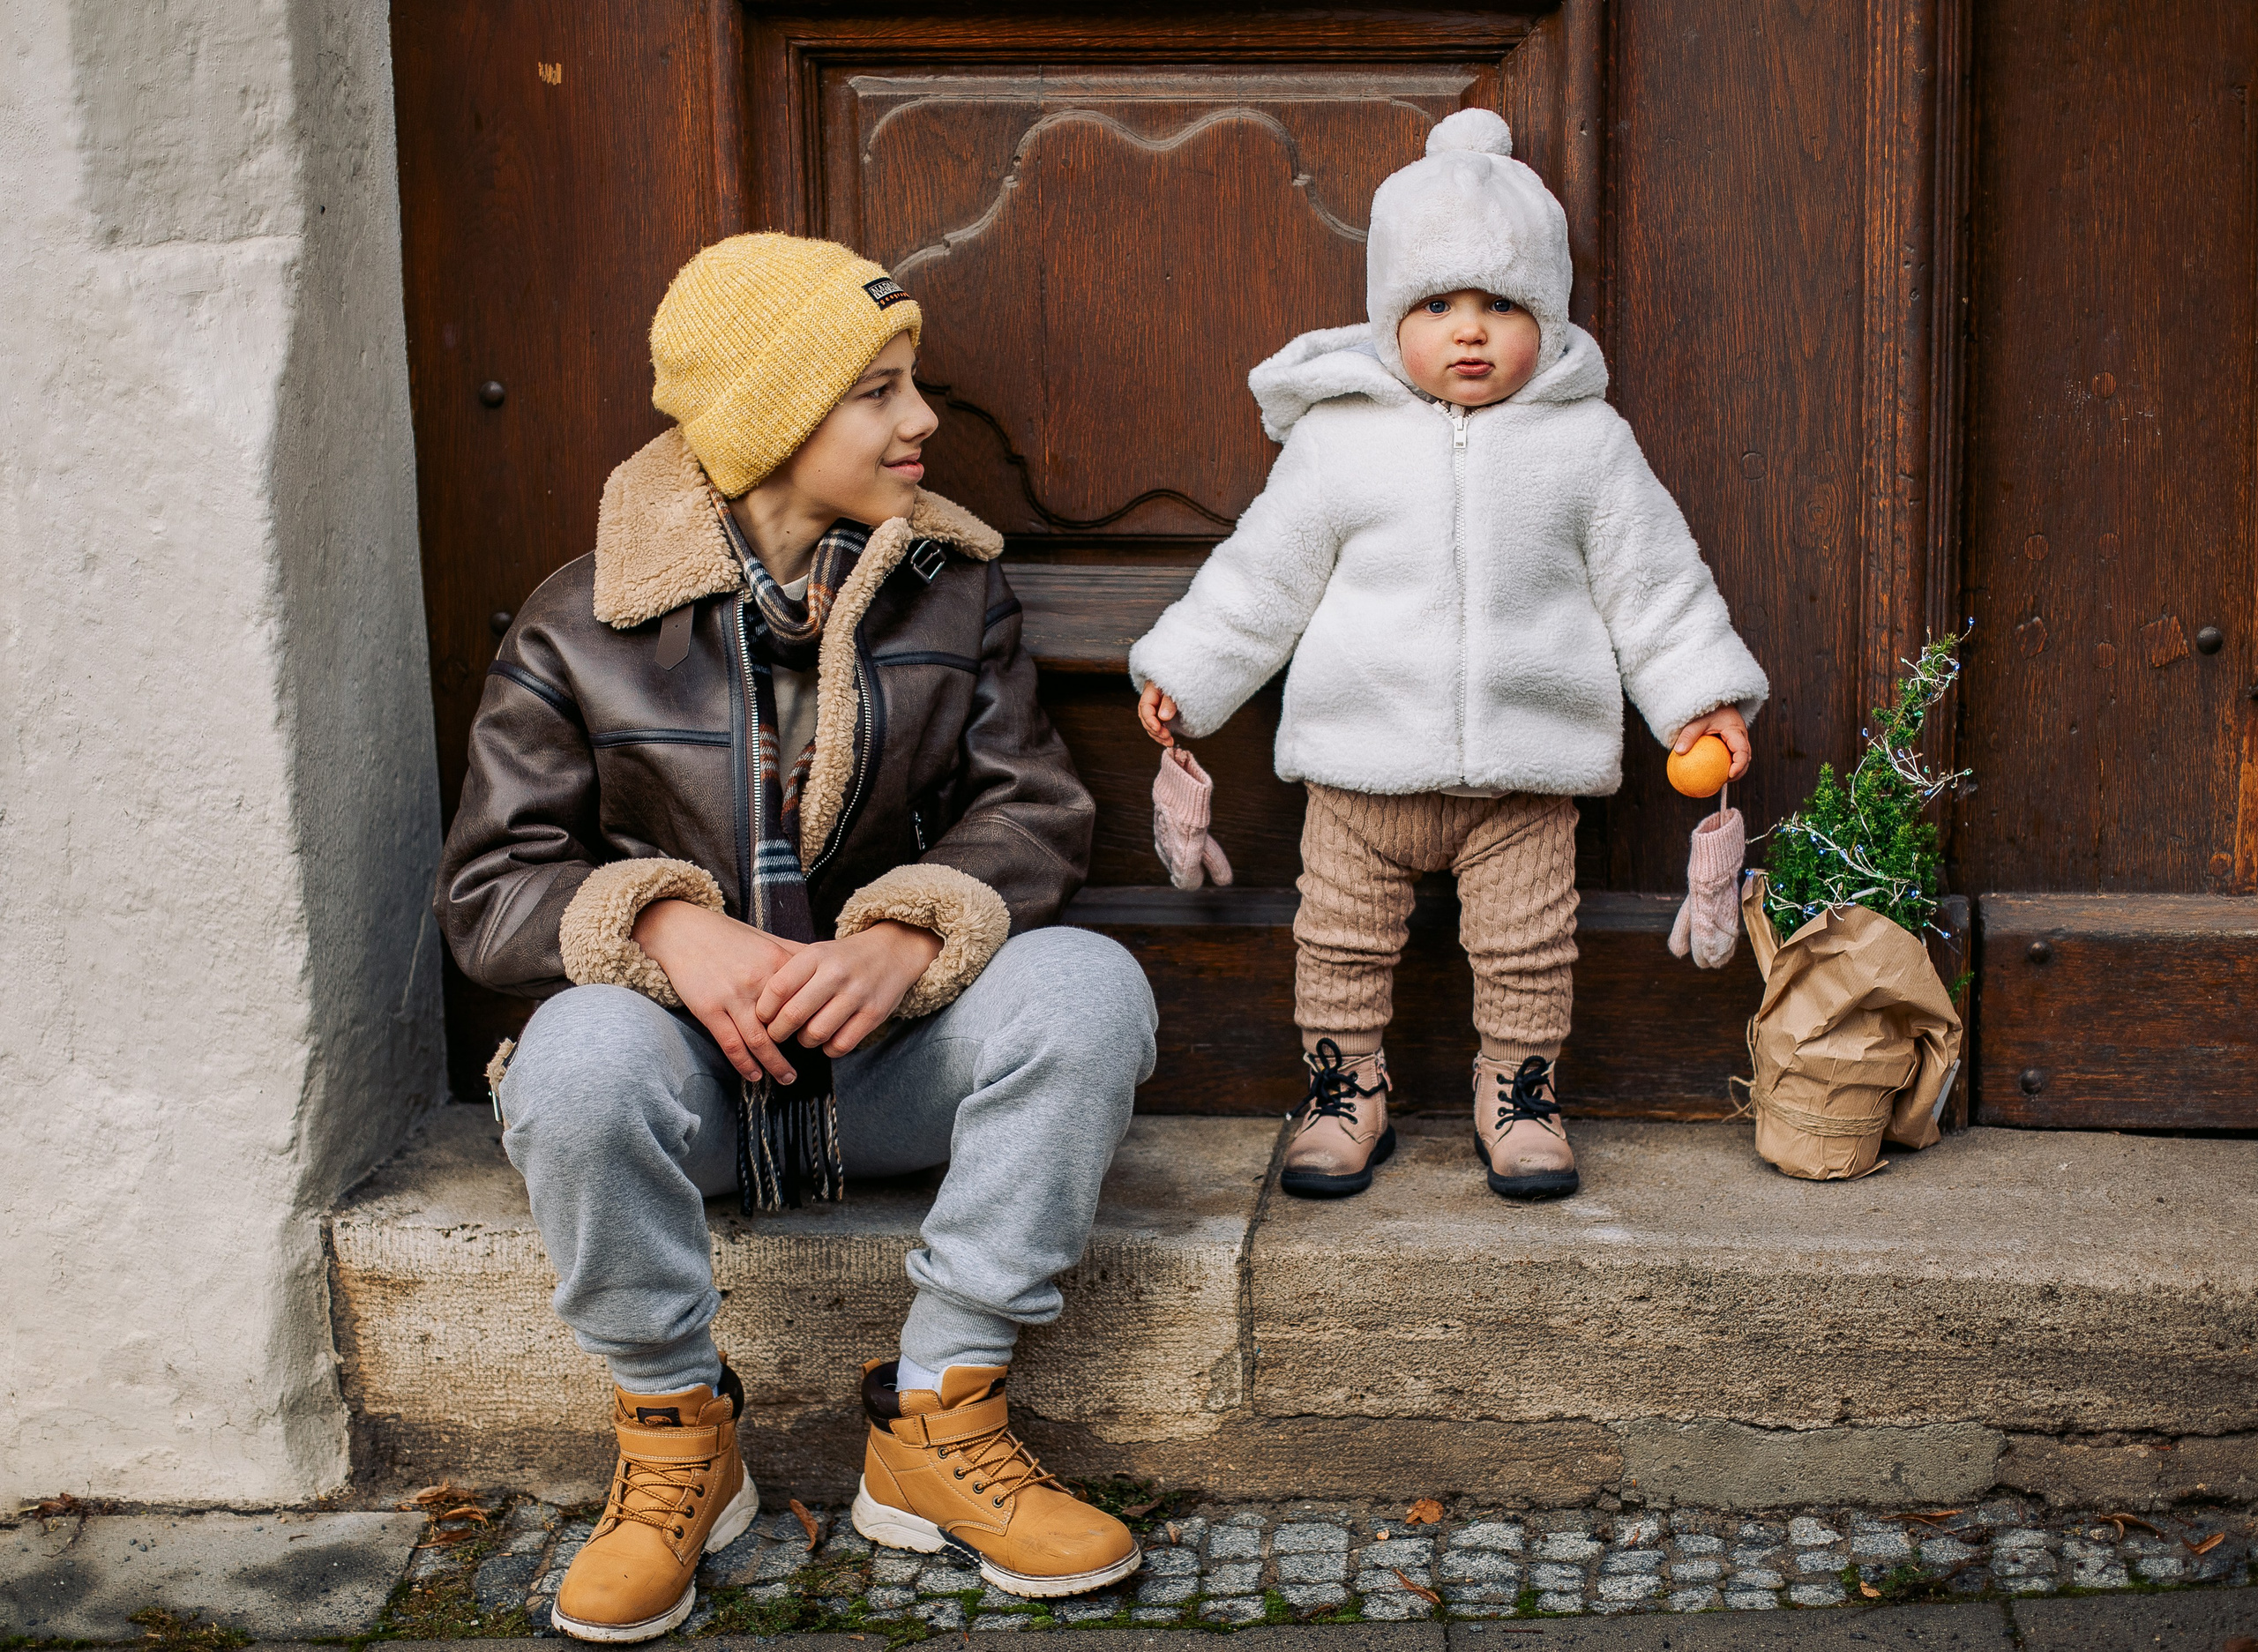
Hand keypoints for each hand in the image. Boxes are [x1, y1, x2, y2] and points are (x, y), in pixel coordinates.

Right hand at [632, 898, 807, 1083]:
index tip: (824, 1034)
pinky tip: (755, 1074)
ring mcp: (732, 997)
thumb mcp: (769, 940)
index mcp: (778, 964)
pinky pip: (731, 1044)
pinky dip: (745, 1064)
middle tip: (810, 1061)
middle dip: (800, 1047)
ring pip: (760, 1041)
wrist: (684, 931)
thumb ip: (797, 955)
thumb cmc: (729, 937)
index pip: (807, 1000)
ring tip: (787, 1078)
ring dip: (776, 1065)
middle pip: (787, 1024)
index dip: (817, 1020)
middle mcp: (759, 981)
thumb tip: (829, 965)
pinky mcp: (709, 1009)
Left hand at [753, 920, 943, 1057]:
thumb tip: (755, 1008)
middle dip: (778, 1032)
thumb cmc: (844, 958)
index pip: (777, 989)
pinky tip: (828, 1038)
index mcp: (816, 956)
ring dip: (804, 1041)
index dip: (764, 1010)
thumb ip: (788, 974)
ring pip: (815, 1034)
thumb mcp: (816, 953)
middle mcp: (835, 974)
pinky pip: (840, 1045)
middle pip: (793, 1015)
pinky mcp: (874, 1014)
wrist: (893, 951)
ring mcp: (857, 994)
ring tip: (804, 1034)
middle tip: (777, 1033)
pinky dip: (829, 1048)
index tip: (762, 1017)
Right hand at [1136, 681, 1179, 746]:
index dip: (1150, 719)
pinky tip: (1168, 741)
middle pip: (1146, 718)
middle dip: (1155, 730)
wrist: (1184, 680)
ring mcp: (1154, 709)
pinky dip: (1161, 736)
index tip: (1158, 729)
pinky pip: (1157, 727)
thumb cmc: (1180, 682)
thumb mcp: (1175, 690)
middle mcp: (1149, 701)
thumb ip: (1169, 702)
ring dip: (1158, 736)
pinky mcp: (1160, 716)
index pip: (1145, 707)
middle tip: (1167, 737)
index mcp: (1150, 691)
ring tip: (1170, 743)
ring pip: (1150, 725)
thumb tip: (1163, 717)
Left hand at [1673, 706, 1751, 779]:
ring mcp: (1738, 739)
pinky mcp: (1733, 741)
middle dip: (1739, 771)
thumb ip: (1689, 735)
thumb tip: (1678, 752)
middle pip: (1746, 757)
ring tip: (1720, 780)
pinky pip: (1732, 754)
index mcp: (1736, 731)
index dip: (1740, 764)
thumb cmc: (1705, 710)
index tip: (1729, 775)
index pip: (1743, 750)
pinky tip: (1712, 773)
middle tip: (1725, 781)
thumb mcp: (1696, 721)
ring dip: (1735, 769)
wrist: (1714, 702)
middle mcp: (1741, 736)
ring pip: (1742, 757)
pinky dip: (1726, 763)